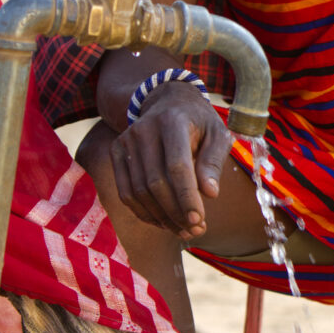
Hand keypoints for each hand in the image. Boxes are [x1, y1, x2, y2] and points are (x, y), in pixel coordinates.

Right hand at [110, 80, 231, 239]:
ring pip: (139, 191)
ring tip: (183, 230)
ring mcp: (126, 140)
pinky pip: (126, 192)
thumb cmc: (199, 122)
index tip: (199, 220)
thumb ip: (214, 162)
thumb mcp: (217, 134)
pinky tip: (163, 222)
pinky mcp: (116, 152)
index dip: (186, 197)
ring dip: (161, 217)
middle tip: (196, 230)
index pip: (177, 166)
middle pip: (156, 183)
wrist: (168, 102)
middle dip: (176, 212)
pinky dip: (144, 212)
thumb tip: (210, 194)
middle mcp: (144, 129)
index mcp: (173, 121)